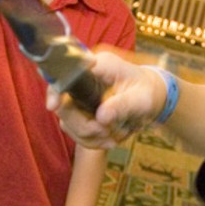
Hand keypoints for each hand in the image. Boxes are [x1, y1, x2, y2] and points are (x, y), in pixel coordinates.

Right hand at [47, 49, 166, 147]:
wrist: (151, 97)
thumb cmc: (148, 91)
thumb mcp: (141, 98)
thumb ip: (122, 105)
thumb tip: (101, 117)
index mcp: (98, 65)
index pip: (66, 74)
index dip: (55, 89)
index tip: (54, 106)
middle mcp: (84, 79)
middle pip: (64, 105)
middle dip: (82, 125)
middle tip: (105, 133)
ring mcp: (80, 96)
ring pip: (68, 122)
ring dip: (89, 136)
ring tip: (113, 139)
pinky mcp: (81, 110)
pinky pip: (76, 130)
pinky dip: (92, 140)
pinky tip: (109, 140)